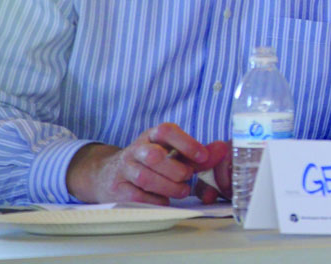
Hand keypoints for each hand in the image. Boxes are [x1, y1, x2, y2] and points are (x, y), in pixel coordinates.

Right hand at [67, 123, 229, 204]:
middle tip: (187, 178)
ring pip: (146, 177)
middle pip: (155, 156)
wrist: (107, 175)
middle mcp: (135, 149)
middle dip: (176, 170)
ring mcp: (123, 169)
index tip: (202, 157)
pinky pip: (138, 197)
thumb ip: (196, 153)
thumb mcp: (170, 153)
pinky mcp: (116, 189)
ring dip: (169, 187)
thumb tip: (223, 149)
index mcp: (151, 136)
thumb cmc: (149, 163)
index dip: (186, 143)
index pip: (166, 131)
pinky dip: (156, 200)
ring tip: (182, 191)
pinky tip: (164, 200)